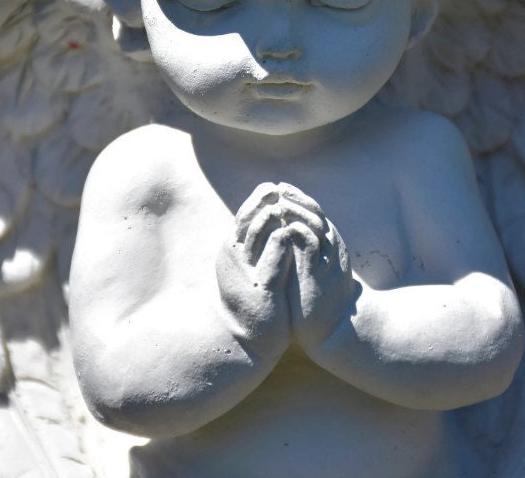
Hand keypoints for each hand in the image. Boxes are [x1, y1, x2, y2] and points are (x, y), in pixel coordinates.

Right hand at [215, 182, 297, 354]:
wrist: (245, 338)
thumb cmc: (252, 301)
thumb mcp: (249, 269)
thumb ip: (256, 247)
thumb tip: (268, 222)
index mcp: (232, 250)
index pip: (242, 216)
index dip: (257, 199)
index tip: (273, 186)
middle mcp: (234, 257)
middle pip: (247, 218)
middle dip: (263, 201)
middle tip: (278, 188)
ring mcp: (245, 270)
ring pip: (257, 232)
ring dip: (272, 215)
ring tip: (285, 204)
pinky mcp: (262, 285)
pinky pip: (274, 254)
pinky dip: (283, 239)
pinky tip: (293, 231)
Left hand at [276, 185, 357, 348]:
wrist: (332, 330)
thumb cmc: (318, 303)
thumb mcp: (313, 272)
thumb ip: (303, 254)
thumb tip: (286, 237)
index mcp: (330, 247)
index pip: (316, 214)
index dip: (300, 199)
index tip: (282, 189)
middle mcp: (331, 249)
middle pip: (316, 213)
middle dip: (297, 198)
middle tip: (278, 187)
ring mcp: (327, 260)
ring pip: (313, 223)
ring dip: (295, 209)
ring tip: (277, 200)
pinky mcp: (317, 272)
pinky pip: (308, 241)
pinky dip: (294, 229)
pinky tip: (281, 223)